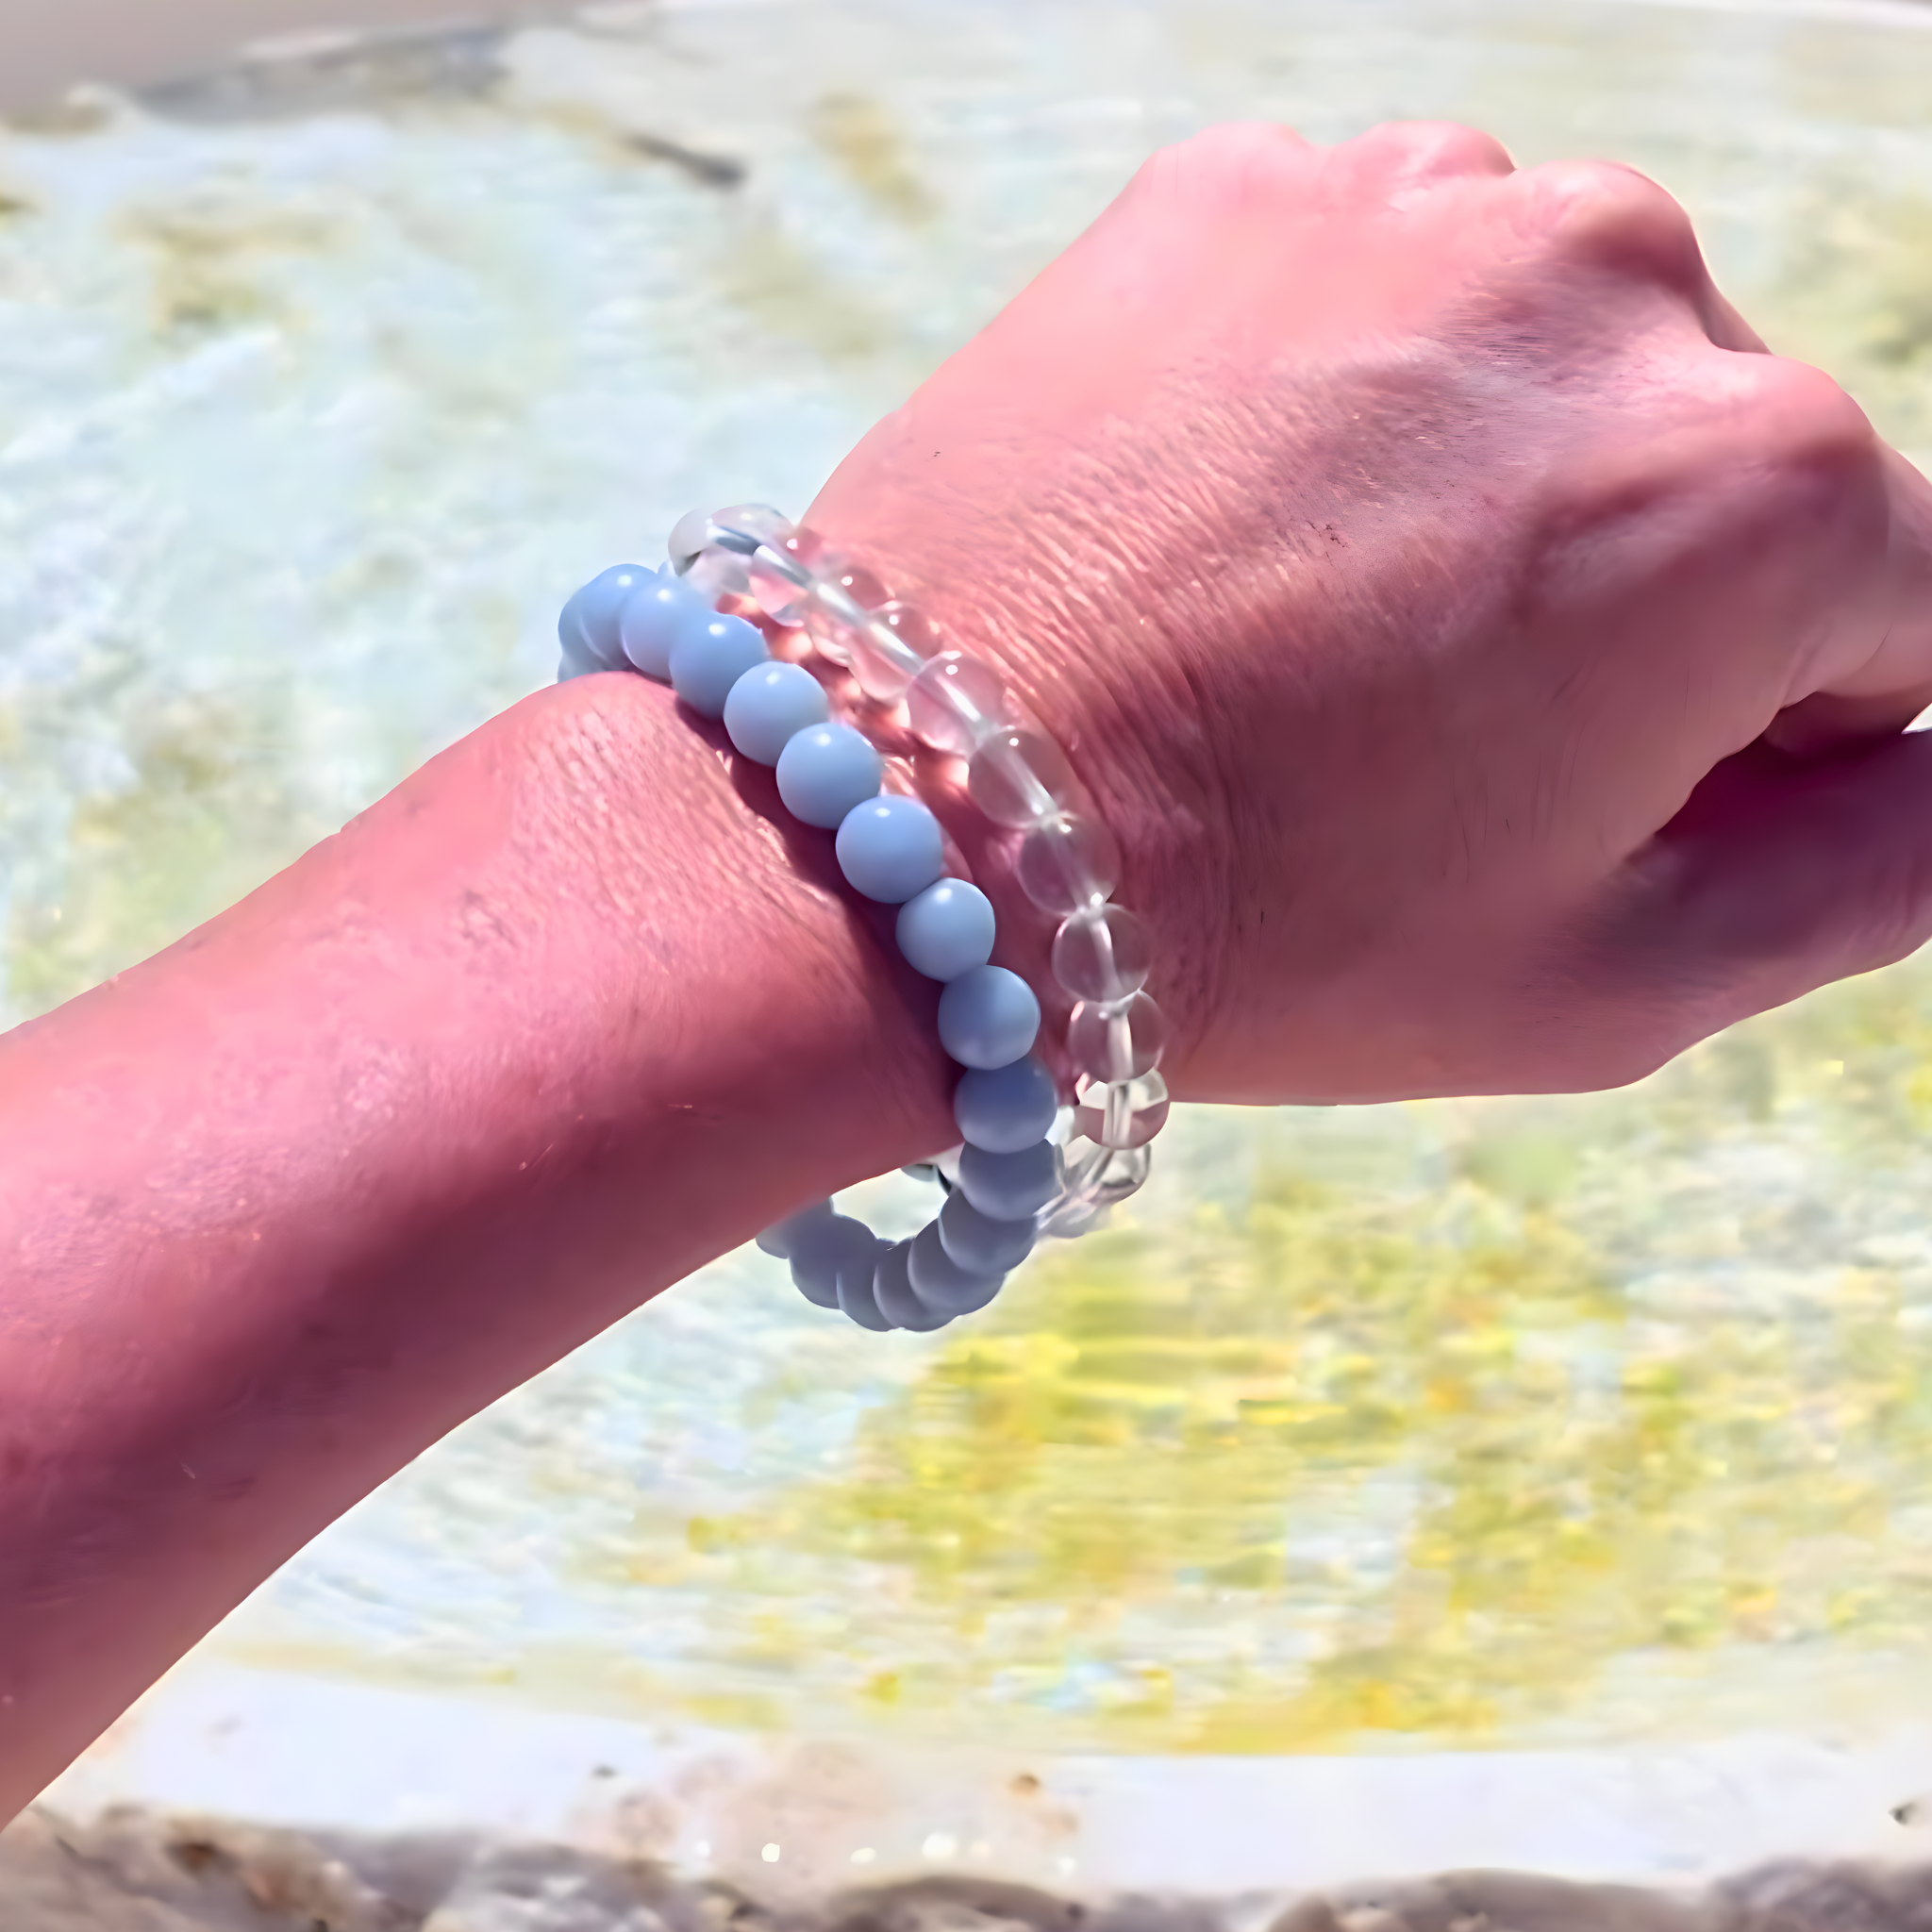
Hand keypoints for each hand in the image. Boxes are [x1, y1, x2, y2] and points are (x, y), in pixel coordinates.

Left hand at [808, 120, 1931, 1102]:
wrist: (918, 825)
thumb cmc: (1269, 934)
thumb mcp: (1618, 979)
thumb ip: (1875, 863)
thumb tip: (1931, 763)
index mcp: (1763, 490)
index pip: (1895, 610)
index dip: (1763, 734)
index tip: (1588, 792)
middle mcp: (1619, 280)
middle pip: (1719, 467)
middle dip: (1628, 601)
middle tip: (1415, 735)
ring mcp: (1410, 200)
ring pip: (1543, 366)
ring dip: (1477, 484)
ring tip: (1303, 634)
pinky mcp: (1236, 188)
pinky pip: (1371, 297)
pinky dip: (1333, 402)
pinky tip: (1220, 530)